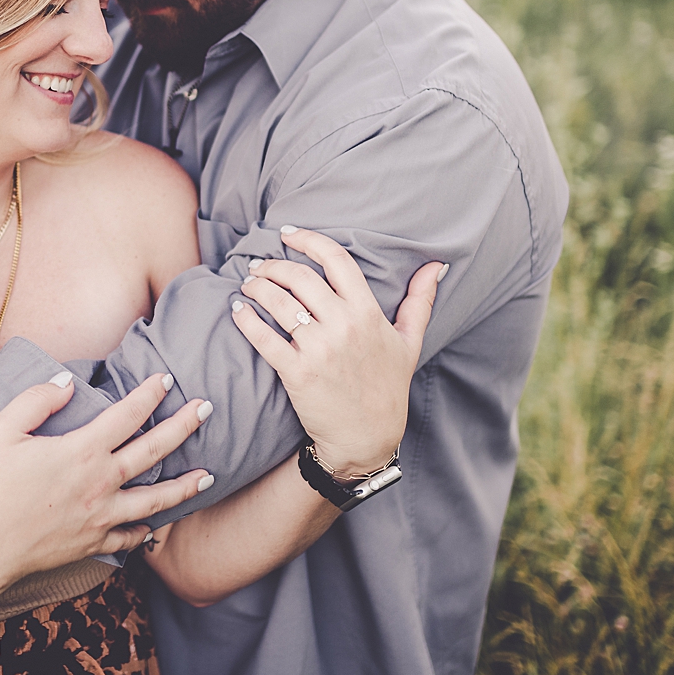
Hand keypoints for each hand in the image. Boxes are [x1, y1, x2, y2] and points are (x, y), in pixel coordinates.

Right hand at [0, 370, 213, 593]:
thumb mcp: (2, 430)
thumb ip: (37, 400)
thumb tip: (67, 384)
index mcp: (81, 451)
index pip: (126, 415)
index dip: (149, 394)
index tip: (167, 379)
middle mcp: (99, 483)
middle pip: (153, 451)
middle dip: (183, 427)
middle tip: (207, 409)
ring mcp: (100, 517)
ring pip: (155, 499)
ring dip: (184, 485)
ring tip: (209, 475)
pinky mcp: (93, 543)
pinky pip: (130, 536)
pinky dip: (148, 530)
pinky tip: (157, 525)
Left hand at [231, 229, 442, 480]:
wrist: (368, 440)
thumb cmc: (387, 387)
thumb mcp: (409, 343)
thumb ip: (420, 301)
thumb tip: (435, 265)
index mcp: (367, 313)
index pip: (336, 260)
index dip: (309, 240)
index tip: (288, 234)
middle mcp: (343, 327)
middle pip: (300, 277)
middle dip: (274, 265)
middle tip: (260, 264)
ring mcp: (319, 350)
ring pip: (279, 302)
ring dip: (257, 287)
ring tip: (248, 283)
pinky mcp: (298, 374)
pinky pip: (264, 338)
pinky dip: (246, 320)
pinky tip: (238, 310)